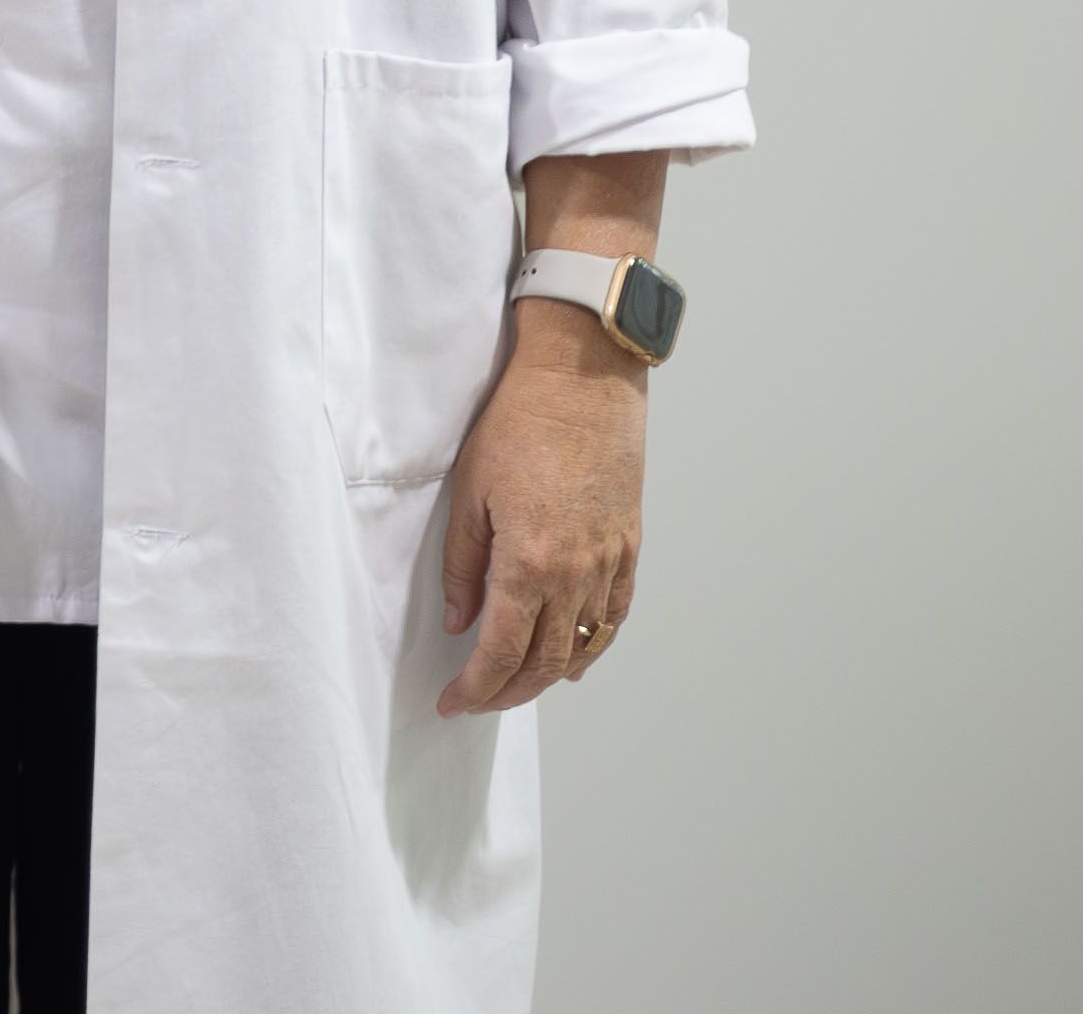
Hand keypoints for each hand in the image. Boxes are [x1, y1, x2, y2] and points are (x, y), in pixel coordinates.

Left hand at [435, 306, 646, 713]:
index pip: (502, 650)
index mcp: (530, 562)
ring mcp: (610, 562)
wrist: (582, 381)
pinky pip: (614, 615)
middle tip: (478, 701)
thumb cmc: (519, 424)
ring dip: (549, 676)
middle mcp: (577, 573)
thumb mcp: (469, 491)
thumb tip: (458, 620)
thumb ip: (462, 565)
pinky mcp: (630, 547)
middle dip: (508, 692)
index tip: (452, 702)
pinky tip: (575, 658)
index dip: (476, 686)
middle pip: (545, 661)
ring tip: (516, 688)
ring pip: (583, 645)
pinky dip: (594, 645)